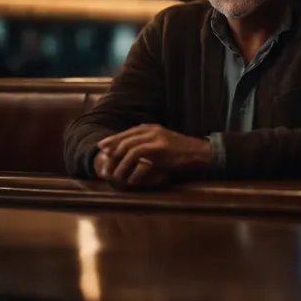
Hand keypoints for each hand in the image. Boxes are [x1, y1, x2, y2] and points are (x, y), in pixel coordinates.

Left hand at [97, 124, 211, 186]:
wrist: (198, 152)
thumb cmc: (181, 152)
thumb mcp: (162, 145)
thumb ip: (148, 146)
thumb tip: (132, 154)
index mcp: (151, 128)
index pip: (127, 132)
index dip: (113, 139)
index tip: (102, 147)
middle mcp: (151, 130)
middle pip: (124, 137)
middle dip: (111, 148)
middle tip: (102, 159)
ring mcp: (155, 137)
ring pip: (128, 146)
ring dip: (117, 160)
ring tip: (112, 171)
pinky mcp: (158, 147)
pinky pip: (136, 154)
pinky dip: (127, 163)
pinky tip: (124, 172)